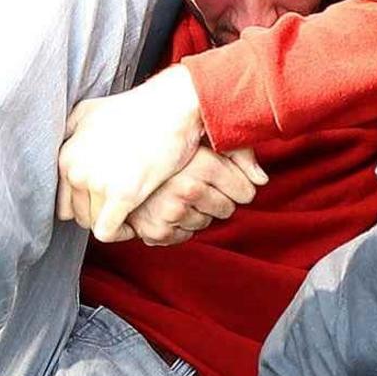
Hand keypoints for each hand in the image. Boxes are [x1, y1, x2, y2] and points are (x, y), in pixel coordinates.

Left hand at [57, 73, 211, 241]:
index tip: (103, 201)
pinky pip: (107, 232)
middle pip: (78, 215)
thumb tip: (64, 150)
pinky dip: (120, 233)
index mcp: (66, 155)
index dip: (85, 204)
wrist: (169, 108)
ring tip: (129, 210)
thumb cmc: (135, 109)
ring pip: (93, 224)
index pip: (63, 202)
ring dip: (112, 221)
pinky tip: (132, 222)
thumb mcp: (88, 111)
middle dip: (99, 213)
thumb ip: (69, 134)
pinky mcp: (122, 195)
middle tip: (120, 205)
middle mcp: (76, 171)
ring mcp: (97, 183)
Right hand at [122, 147, 267, 245]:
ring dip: (200, 213)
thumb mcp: (203, 139)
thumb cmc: (162, 144)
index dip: (242, 188)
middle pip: (227, 209)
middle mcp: (185, 188)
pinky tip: (169, 207)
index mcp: (201, 163)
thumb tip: (262, 179)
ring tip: (181, 194)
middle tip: (202, 187)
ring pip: (206, 223)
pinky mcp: (156, 230)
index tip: (233, 184)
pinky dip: (180, 225)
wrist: (114, 157)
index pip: (244, 190)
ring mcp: (169, 211)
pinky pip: (185, 236)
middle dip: (221, 200)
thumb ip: (239, 153)